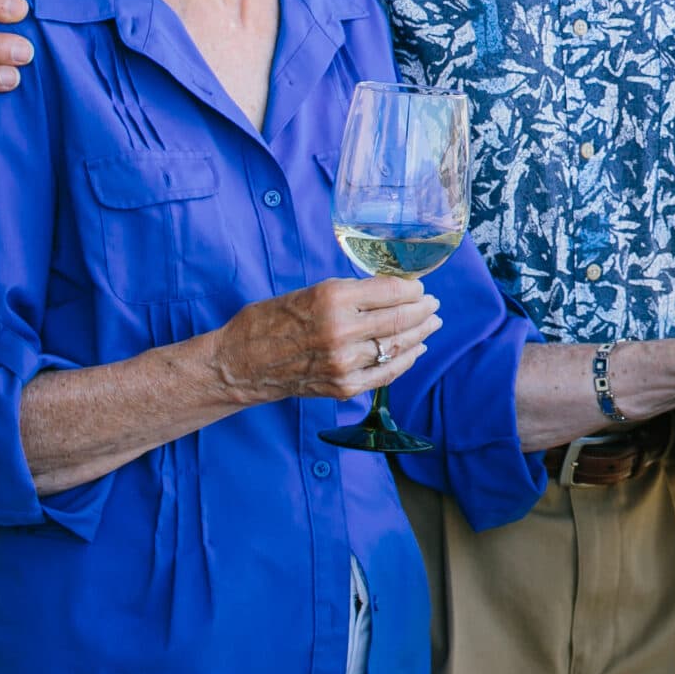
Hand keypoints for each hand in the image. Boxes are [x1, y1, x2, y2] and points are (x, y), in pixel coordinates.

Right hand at [207, 277, 442, 404]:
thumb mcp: (311, 291)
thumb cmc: (271, 321)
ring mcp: (344, 363)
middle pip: (401, 319)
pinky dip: (405, 361)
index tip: (419, 287)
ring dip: (420, 334)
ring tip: (431, 324)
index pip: (392, 291)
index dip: (413, 288)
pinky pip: (386, 374)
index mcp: (333, 299)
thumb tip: (393, 290)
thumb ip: (352, 292)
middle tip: (433, 304)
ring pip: (398, 346)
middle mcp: (342, 331)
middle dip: (423, 310)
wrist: (241, 363)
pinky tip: (415, 350)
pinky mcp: (343, 387)